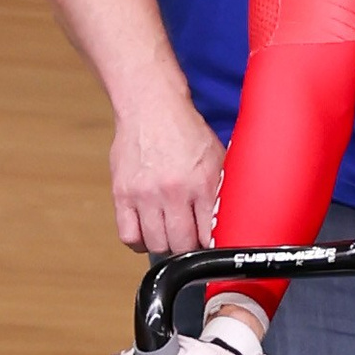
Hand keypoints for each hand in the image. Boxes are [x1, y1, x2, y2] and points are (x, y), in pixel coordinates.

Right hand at [108, 85, 224, 255]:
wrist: (151, 107)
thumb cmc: (185, 132)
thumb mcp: (217, 158)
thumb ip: (221, 192)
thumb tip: (232, 224)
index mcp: (202, 183)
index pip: (209, 236)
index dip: (210, 246)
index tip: (208, 244)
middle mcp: (173, 190)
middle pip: (181, 245)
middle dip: (187, 248)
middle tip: (188, 238)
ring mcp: (145, 193)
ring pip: (155, 244)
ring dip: (164, 244)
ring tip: (169, 231)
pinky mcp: (122, 193)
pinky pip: (129, 236)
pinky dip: (139, 241)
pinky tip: (148, 230)